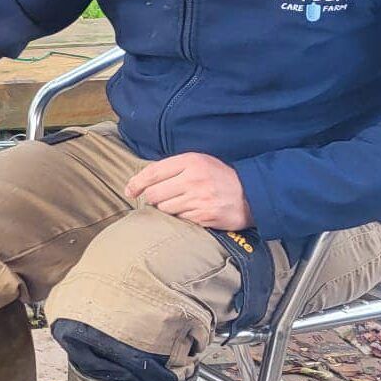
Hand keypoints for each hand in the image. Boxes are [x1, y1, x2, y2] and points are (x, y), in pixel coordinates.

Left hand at [126, 152, 252, 229]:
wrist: (251, 194)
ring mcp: (199, 199)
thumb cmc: (219, 177)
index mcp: (191, 161)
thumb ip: (172, 168)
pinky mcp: (204, 216)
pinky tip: (192, 211)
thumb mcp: (198, 162)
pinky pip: (179, 219)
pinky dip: (181, 217)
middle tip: (162, 198)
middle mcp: (194, 179)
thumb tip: (142, 182)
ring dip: (168, 208)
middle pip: (154, 194)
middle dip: (153, 198)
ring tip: (183, 203)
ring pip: (164, 209)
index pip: (152, 173)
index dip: (136, 183)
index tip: (129, 191)